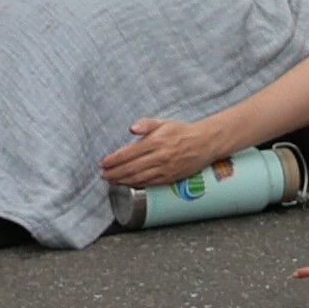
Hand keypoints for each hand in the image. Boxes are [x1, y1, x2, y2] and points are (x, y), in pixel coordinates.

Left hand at [98, 111, 229, 187]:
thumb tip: (132, 128)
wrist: (205, 143)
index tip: (103, 162)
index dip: (113, 160)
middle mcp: (159, 157)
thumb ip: (146, 124)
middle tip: (102, 174)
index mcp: (156, 142)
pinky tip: (127, 184)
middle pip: (131, 168)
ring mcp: (165, 169)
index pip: (129, 153)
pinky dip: (136, 185)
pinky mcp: (170, 178)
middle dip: (114, 172)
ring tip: (111, 180)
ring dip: (122, 180)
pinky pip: (149, 183)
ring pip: (138, 178)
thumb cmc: (182, 131)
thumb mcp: (164, 122)